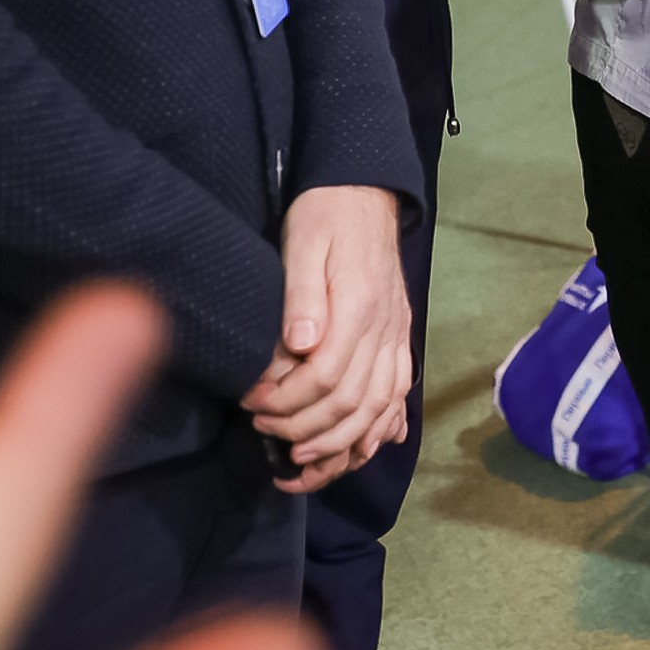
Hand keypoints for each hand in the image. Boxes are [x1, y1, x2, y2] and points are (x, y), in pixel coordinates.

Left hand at [241, 184, 411, 492]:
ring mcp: (397, 337)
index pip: (325, 376)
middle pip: (351, 402)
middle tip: (263, 429)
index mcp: (360, 308)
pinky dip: (379, 429)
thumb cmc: (325, 216)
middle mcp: (385, 329)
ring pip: (378, 408)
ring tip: (301, 456)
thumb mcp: (304, 243)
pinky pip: (398, 395)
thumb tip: (299, 346)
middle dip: (304, 427)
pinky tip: (358, 449)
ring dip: (340, 442)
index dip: (285, 400)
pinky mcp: (399, 339)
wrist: (365, 194)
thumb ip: (303, 295)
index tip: (250, 403)